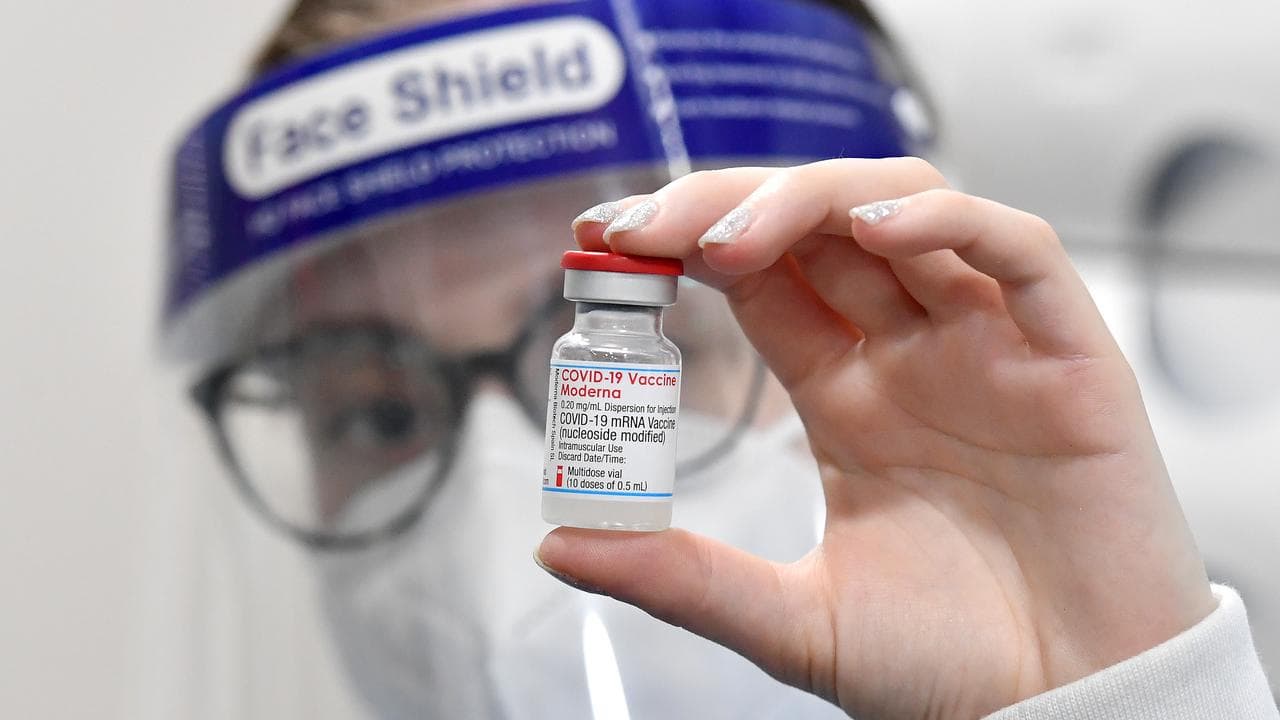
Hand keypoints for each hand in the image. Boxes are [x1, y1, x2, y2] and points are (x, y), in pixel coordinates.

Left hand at [537, 159, 1214, 717]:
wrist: (1069, 718)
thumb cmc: (953, 668)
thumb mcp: (794, 620)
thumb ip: (683, 577)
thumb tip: (559, 544)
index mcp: (847, 397)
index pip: (759, 279)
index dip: (686, 243)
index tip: (606, 239)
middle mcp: (912, 356)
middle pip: (818, 226)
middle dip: (728, 205)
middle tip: (645, 227)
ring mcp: (989, 347)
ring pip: (907, 210)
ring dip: (816, 198)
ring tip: (735, 238)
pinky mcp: (1070, 359)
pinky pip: (1020, 252)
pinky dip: (952, 223)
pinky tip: (878, 230)